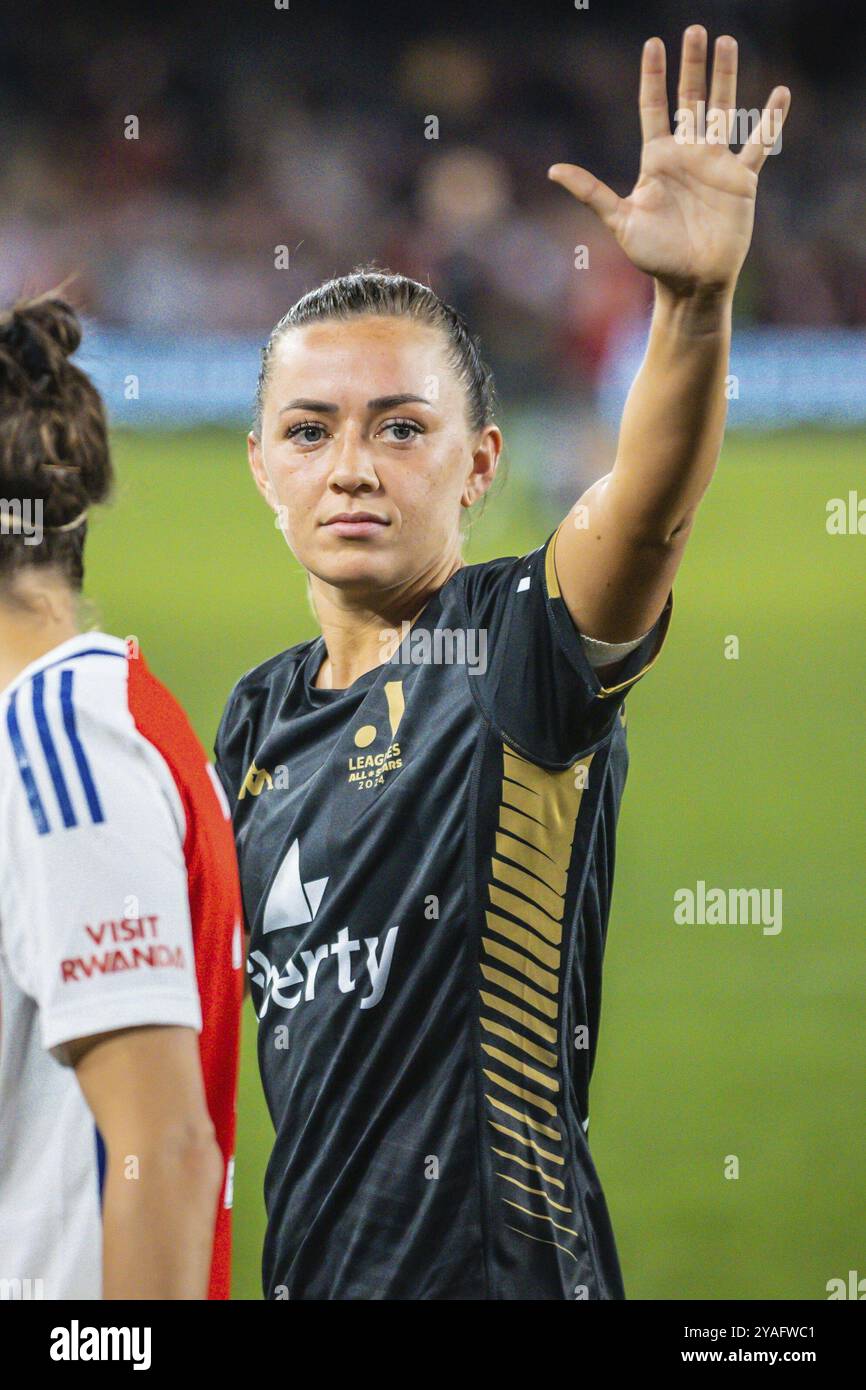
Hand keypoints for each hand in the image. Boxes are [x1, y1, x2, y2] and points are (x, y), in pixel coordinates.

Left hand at [549, 26, 790, 297]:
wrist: (691, 283)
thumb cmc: (654, 256)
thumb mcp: (620, 221)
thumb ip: (591, 193)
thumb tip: (552, 171)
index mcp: (657, 159)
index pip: (654, 108)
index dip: (653, 77)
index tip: (654, 44)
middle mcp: (687, 155)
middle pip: (691, 99)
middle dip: (692, 66)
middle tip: (696, 30)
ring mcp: (716, 164)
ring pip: (724, 110)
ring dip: (726, 77)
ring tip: (727, 43)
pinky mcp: (741, 180)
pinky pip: (759, 144)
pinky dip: (771, 120)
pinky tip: (780, 93)